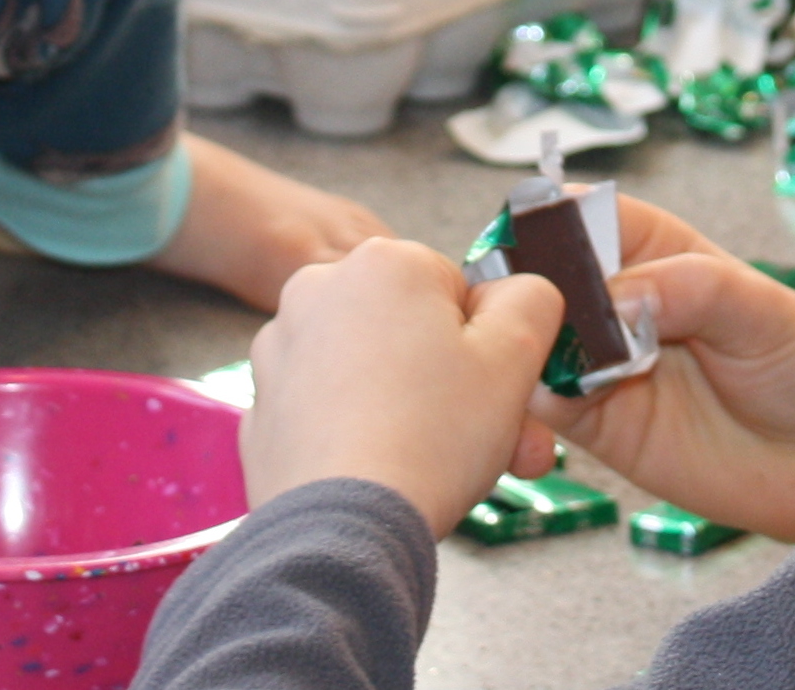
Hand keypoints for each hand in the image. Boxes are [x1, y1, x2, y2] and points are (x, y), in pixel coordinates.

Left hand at [239, 238, 565, 533]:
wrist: (344, 532)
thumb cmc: (429, 441)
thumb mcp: (516, 356)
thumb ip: (532, 301)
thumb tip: (520, 293)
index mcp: (383, 263)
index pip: (458, 290)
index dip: (489, 347)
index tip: (501, 395)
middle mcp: (319, 291)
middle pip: (412, 332)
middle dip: (457, 386)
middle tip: (491, 443)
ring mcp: (280, 351)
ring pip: (371, 372)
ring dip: (411, 410)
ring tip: (434, 465)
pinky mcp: (263, 409)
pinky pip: (331, 413)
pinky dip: (358, 436)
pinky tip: (381, 474)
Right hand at [534, 198, 794, 541]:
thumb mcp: (757, 304)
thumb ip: (684, 288)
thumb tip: (611, 302)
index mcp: (649, 246)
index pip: (574, 213)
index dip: (543, 222)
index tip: (531, 245)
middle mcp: (612, 298)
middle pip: (536, 279)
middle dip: (517, 289)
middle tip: (532, 315)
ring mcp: (599, 361)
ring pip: (529, 342)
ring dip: (521, 350)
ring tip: (545, 362)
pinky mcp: (595, 423)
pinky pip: (542, 406)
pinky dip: (531, 404)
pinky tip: (555, 406)